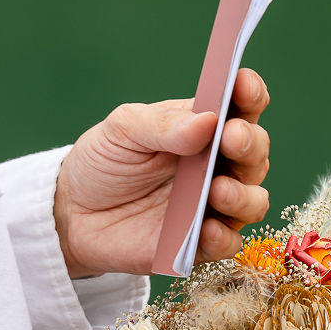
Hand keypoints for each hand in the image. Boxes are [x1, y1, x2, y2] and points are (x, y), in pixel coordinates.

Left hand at [53, 68, 270, 277]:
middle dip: (250, 144)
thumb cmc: (104, 163)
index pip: (240, 107)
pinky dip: (223, 237)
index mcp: (204, 129)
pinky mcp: (200, 243)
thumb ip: (162, 125)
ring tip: (218, 190)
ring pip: (254, 201)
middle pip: (255, 153)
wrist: (75, 214)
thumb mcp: (123, 130)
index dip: (249, 94)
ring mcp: (212, 206)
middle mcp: (217, 166)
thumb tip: (206, 122)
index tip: (242, 85)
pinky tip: (206, 228)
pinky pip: (228, 243)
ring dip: (244, 195)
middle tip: (232, 138)